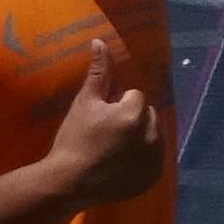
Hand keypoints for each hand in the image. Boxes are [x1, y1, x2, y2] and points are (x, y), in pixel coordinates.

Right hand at [47, 36, 169, 204]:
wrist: (68, 182)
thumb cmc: (74, 139)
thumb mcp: (84, 103)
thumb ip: (98, 71)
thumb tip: (100, 41)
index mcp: (135, 114)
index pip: (134, 97)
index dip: (116, 105)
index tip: (100, 120)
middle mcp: (151, 136)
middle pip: (147, 115)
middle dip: (132, 120)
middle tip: (106, 134)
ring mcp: (154, 159)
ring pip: (153, 136)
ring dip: (140, 138)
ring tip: (114, 150)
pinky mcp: (153, 177)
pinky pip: (154, 160)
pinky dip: (143, 159)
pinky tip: (122, 164)